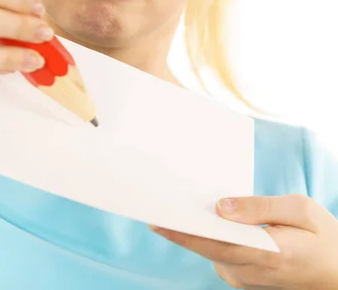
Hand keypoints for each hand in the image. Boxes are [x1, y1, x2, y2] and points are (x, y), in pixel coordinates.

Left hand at [150, 194, 337, 288]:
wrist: (337, 274)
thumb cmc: (323, 238)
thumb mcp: (301, 210)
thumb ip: (260, 207)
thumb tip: (221, 206)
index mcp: (267, 256)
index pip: (214, 245)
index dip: (182, 233)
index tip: (156, 219)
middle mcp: (249, 273)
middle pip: (205, 247)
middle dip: (181, 224)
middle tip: (159, 197)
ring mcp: (244, 278)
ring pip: (209, 250)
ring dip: (196, 227)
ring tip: (179, 198)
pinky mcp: (242, 276)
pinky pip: (218, 252)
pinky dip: (209, 234)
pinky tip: (207, 213)